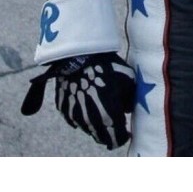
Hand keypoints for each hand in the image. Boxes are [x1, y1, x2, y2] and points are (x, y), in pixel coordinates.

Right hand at [21, 52, 135, 148]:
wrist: (78, 52)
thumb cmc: (107, 65)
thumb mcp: (128, 80)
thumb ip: (129, 100)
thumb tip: (126, 108)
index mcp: (109, 117)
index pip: (118, 139)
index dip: (123, 136)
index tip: (125, 130)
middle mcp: (90, 121)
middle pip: (101, 138)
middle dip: (108, 133)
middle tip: (113, 122)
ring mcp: (74, 115)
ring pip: (87, 128)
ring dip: (95, 124)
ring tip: (99, 108)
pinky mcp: (62, 107)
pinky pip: (73, 118)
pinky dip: (80, 114)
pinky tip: (85, 101)